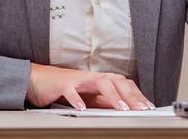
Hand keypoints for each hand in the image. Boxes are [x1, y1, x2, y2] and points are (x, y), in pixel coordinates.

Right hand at [26, 63, 154, 110]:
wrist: (39, 80)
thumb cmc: (64, 89)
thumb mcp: (88, 98)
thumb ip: (103, 102)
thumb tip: (123, 110)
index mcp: (99, 80)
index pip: (123, 84)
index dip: (137, 95)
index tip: (148, 107)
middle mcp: (91, 77)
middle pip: (116, 81)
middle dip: (130, 95)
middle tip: (141, 109)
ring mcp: (78, 80)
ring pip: (99, 81)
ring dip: (111, 94)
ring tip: (121, 107)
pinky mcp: (63, 84)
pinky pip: (71, 91)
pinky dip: (77, 100)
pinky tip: (82, 109)